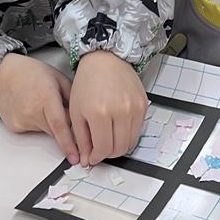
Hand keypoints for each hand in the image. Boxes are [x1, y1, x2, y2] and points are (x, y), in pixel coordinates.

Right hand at [0, 54, 77, 163]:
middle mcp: (32, 111)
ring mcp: (22, 120)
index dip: (69, 143)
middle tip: (66, 118)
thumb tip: (83, 116)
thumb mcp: (57, 78)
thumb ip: (72, 97)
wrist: (2, 74)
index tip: (76, 157)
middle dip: (65, 131)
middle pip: (55, 131)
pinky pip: (34, 129)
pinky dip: (38, 122)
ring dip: (50, 123)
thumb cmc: (30, 72)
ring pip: (45, 131)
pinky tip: (32, 107)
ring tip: (41, 102)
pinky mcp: (15, 127)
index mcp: (46, 96)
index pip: (60, 126)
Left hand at [69, 51, 147, 166]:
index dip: (97, 158)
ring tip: (109, 138)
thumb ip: (81, 139)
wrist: (105, 59)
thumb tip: (86, 160)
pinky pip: (138, 130)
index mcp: (99, 113)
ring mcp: (134, 108)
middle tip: (100, 149)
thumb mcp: (76, 111)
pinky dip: (128, 134)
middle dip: (108, 154)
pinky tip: (118, 126)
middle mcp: (120, 111)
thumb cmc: (88, 82)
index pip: (104, 149)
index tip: (93, 157)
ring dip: (119, 146)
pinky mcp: (143, 105)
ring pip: (131, 142)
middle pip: (119, 148)